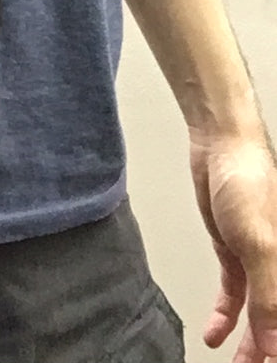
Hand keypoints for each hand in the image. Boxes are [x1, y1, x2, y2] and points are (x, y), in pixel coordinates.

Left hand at [190, 130, 276, 361]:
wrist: (221, 145)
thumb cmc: (250, 183)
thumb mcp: (261, 245)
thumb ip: (270, 299)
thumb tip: (273, 346)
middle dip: (269, 348)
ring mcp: (261, 261)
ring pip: (261, 314)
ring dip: (250, 342)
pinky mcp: (237, 252)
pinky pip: (237, 294)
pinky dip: (227, 316)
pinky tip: (215, 335)